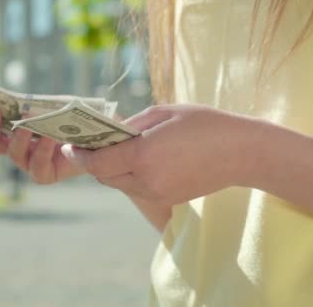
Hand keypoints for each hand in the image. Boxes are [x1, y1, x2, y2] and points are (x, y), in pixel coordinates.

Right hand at [0, 103, 83, 183]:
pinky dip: (42, 150)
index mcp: (10, 129)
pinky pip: (37, 166)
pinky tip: (49, 138)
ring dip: (17, 138)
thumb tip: (20, 99)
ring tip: (24, 125)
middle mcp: (15, 147)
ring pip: (13, 154)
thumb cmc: (73, 117)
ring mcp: (29, 162)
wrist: (97, 139)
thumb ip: (36, 102)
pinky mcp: (45, 174)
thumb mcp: (55, 104)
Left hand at [61, 105, 256, 204]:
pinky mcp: (168, 200)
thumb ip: (131, 125)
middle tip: (91, 145)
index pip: (96, 163)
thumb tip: (109, 133)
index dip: (79, 155)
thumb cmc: (205, 124)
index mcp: (144, 154)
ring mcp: (158, 194)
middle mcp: (147, 180)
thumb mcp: (165, 112)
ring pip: (120, 185)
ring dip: (112, 170)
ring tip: (116, 151)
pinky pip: (138, 190)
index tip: (71, 145)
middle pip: (104, 177)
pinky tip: (141, 160)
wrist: (241, 153)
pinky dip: (131, 176)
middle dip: (94, 162)